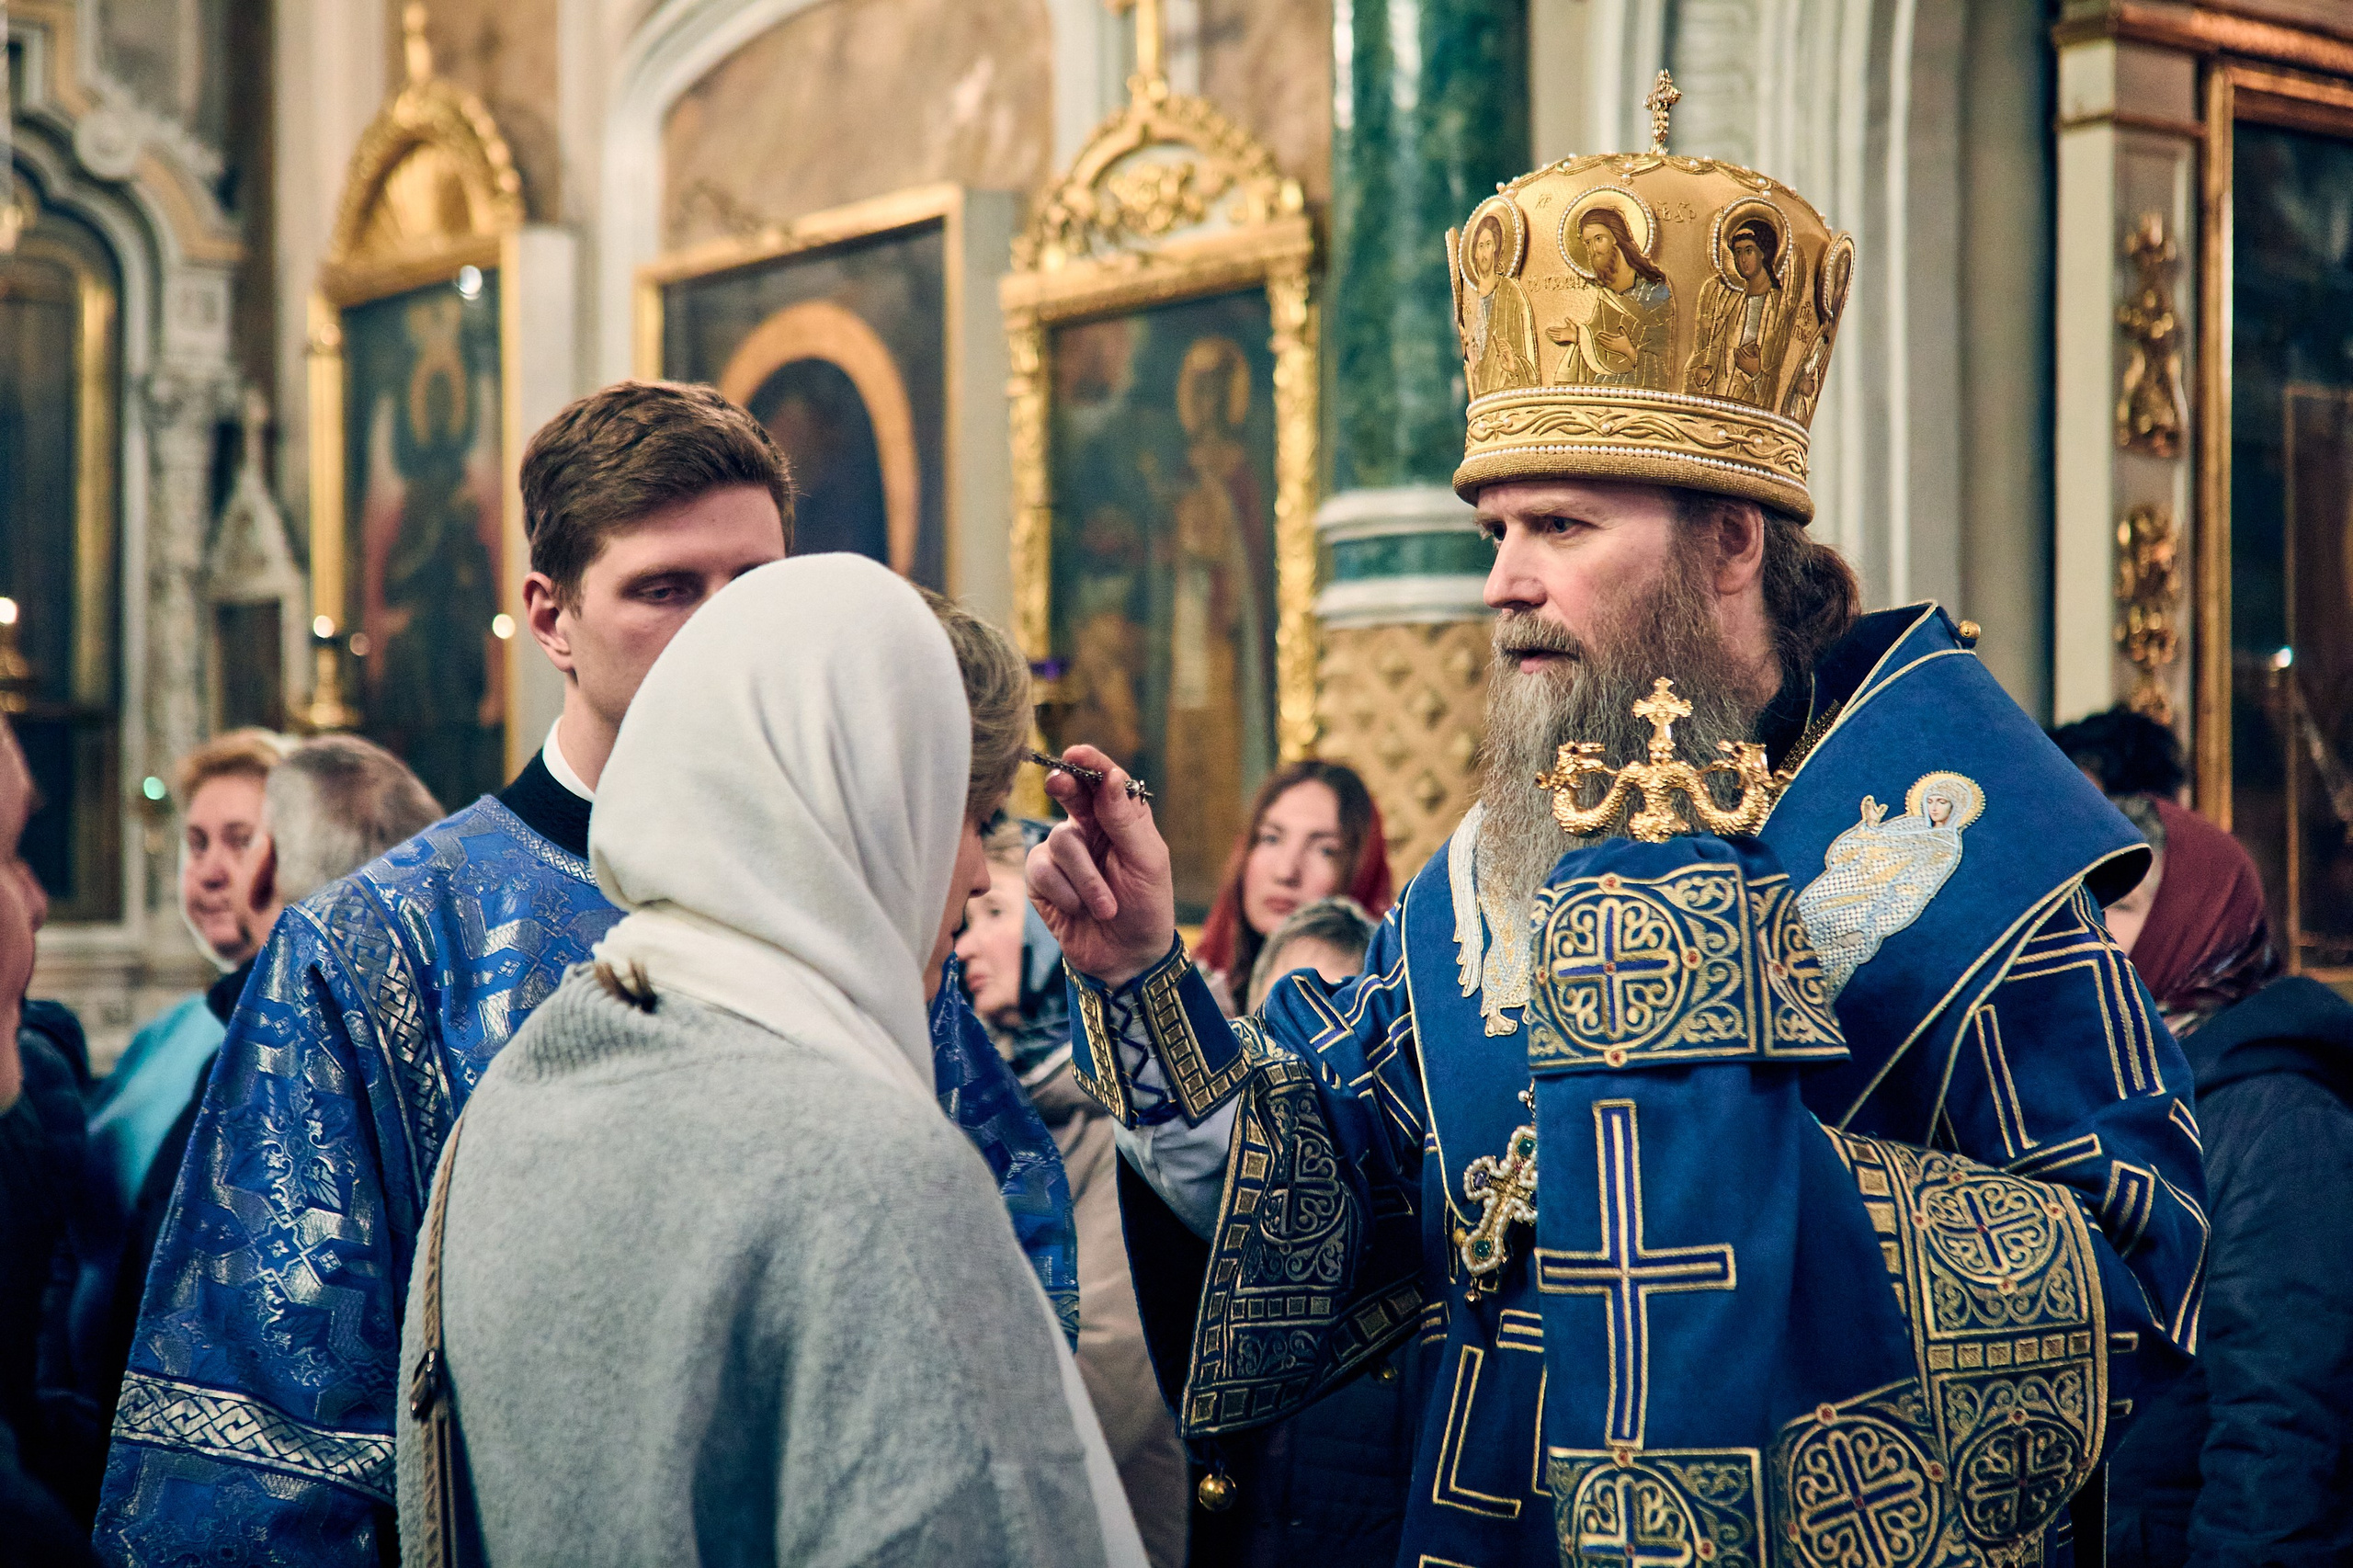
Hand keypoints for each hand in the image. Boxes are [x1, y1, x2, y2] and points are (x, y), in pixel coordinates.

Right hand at [1025, 745, 1175, 987]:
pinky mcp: (1043, 880)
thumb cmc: (1147, 907)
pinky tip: (1079, 911)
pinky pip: (1042, 871)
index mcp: (1120, 819)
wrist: (1127, 958)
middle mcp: (1089, 829)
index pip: (1103, 781)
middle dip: (1064, 786)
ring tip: (1106, 907)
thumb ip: (1126, 820)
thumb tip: (1111, 776)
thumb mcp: (1147, 863)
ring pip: (1060, 841)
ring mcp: (1064, 854)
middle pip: (1069, 794)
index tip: (1077, 752)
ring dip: (1085, 879)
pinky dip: (1065, 893)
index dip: (1089, 763)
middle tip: (1059, 782)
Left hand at [1735, 343, 1760, 373]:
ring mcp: (1742, 365)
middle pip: (1739, 355)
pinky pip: (1738, 363)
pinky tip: (1736, 358)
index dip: (1741, 350)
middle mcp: (1744, 362)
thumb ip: (1757, 351)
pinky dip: (1736, 360)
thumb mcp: (1758, 358)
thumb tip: (1756, 346)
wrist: (1756, 372)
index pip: (1743, 353)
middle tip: (1736, 348)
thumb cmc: (1757, 365)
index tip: (1739, 347)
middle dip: (1737, 352)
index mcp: (1748, 359)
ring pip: (1738, 359)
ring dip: (1736, 355)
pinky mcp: (1742, 367)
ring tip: (1735, 352)